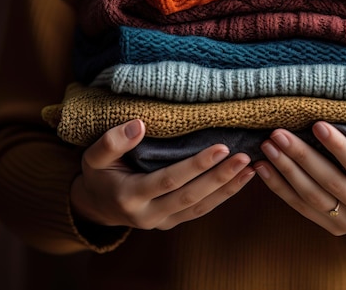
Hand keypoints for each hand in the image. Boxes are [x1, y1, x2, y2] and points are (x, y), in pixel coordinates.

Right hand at [71, 119, 254, 229]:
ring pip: (201, 206)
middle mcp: (148, 215)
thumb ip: (113, 141)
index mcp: (129, 197)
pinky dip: (224, 195)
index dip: (196, 165)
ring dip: (228, 188)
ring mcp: (163, 222)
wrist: (97, 206)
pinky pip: (202, 210)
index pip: (169, 180)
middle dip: (220, 177)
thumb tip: (139, 124)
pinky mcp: (174, 222)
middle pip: (191, 196)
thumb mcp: (94, 156)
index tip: (220, 148)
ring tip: (251, 167)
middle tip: (244, 157)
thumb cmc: (98, 174)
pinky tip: (242, 179)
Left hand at [253, 116, 345, 234]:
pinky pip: (300, 207)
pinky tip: (263, 168)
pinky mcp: (332, 228)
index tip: (316, 124)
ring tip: (268, 147)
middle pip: (330, 182)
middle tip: (279, 133)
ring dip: (285, 170)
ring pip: (311, 196)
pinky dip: (279, 187)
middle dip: (302, 156)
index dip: (338, 146)